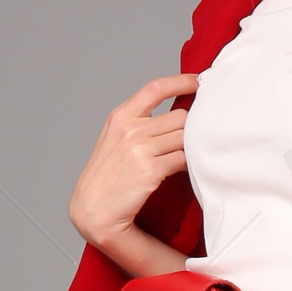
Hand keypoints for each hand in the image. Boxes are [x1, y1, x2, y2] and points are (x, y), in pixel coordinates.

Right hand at [69, 73, 199, 273]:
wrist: (93, 210)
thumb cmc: (107, 176)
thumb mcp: (115, 139)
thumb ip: (139, 123)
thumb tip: (177, 113)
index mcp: (120, 116)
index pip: (156, 88)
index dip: (181, 81)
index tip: (198, 81)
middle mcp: (130, 128)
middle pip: (179, 116)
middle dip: (190, 127)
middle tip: (195, 138)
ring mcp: (140, 149)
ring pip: (184, 137)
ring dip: (191, 147)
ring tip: (189, 156)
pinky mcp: (150, 170)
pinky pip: (183, 158)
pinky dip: (189, 164)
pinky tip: (185, 170)